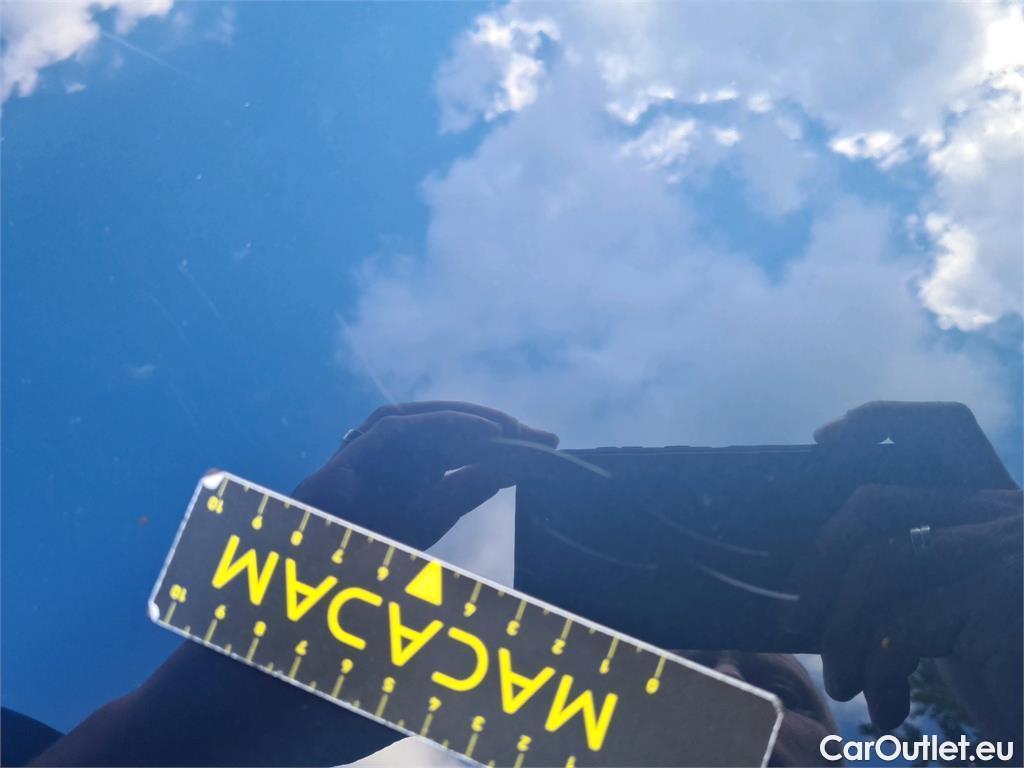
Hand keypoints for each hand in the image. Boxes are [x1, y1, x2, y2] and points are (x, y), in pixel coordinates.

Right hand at [292, 401, 558, 549]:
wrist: (325, 547)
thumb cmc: (376, 530)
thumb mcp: (438, 510)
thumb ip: (472, 487)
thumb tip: (513, 468)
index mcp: (425, 458)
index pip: (476, 445)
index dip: (512, 445)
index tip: (549, 449)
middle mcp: (410, 442)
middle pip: (464, 429)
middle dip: (505, 431)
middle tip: (545, 439)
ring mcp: (389, 437)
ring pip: (441, 420)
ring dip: (480, 421)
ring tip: (516, 429)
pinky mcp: (371, 439)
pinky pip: (414, 424)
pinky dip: (449, 423)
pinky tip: (484, 431)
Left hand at [791, 402, 1021, 738]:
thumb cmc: (1011, 678)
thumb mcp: (961, 607)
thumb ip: (917, 569)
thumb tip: (814, 564)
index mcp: (1000, 508)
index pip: (946, 428)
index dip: (884, 420)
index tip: (825, 436)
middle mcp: (1011, 514)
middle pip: (879, 501)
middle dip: (820, 558)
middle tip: (797, 620)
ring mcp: (1011, 552)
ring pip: (876, 566)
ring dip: (841, 632)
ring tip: (844, 683)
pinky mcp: (1004, 601)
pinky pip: (898, 626)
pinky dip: (876, 673)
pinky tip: (888, 711)